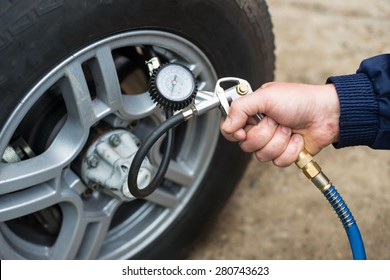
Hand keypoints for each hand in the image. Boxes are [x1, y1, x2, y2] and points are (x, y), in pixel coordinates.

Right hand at [220, 82, 339, 166]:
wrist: (327, 114)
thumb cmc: (300, 100)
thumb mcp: (266, 96)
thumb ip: (241, 108)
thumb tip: (226, 125)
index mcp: (251, 112)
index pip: (230, 129)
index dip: (235, 133)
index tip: (244, 130)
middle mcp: (259, 128)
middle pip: (246, 145)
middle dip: (265, 133)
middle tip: (277, 121)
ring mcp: (271, 142)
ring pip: (262, 155)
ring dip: (280, 141)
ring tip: (289, 128)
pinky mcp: (284, 154)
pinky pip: (278, 162)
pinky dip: (291, 150)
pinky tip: (297, 139)